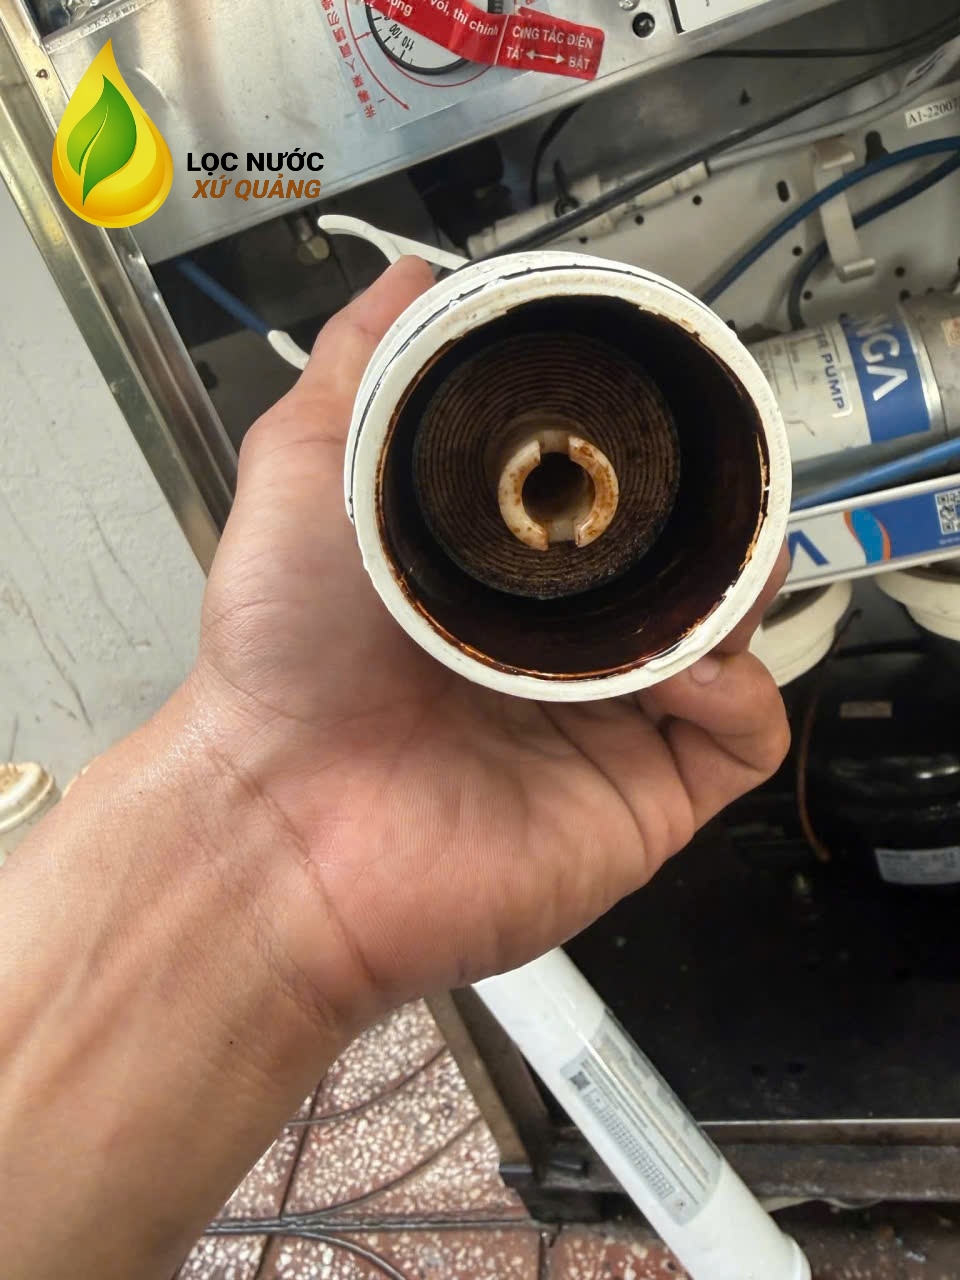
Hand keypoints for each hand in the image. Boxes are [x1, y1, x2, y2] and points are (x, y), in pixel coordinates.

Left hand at [192, 256, 789, 1026]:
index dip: (652, 459)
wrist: (282, 811)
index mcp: (504, 580)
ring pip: (730, 642)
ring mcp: (610, 724)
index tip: (671, 408)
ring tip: (714, 559)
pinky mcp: (645, 796)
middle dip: (716, 520)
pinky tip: (683, 667)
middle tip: (716, 479)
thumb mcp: (310, 468)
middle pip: (683, 570)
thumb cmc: (285, 650)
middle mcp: (562, 649)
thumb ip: (363, 366)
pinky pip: (741, 734)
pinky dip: (736, 688)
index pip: (612, 509)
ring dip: (740, 591)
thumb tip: (410, 277)